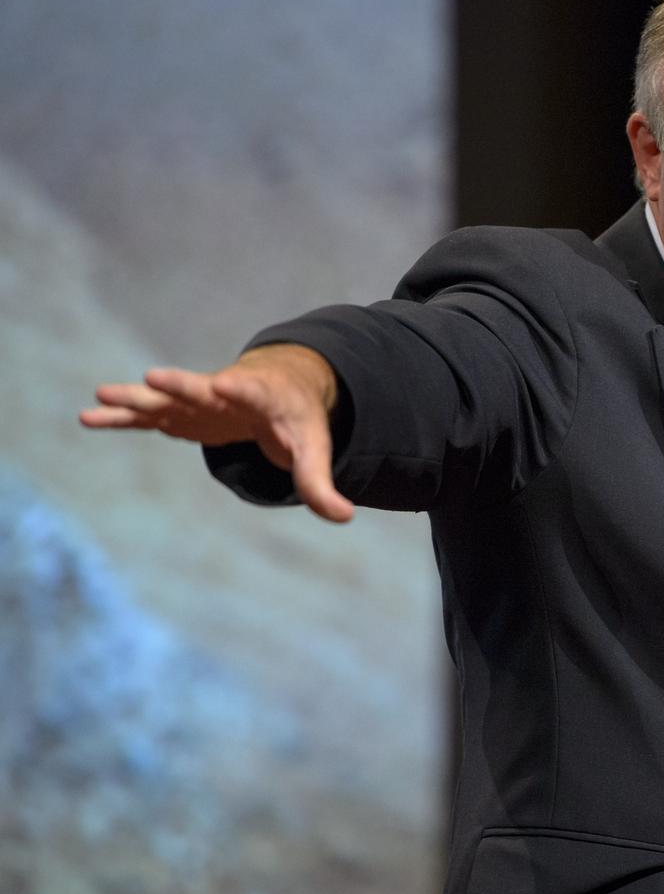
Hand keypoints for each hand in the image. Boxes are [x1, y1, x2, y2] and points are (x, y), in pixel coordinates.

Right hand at [80, 344, 353, 522]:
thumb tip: (344, 516)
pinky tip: (89, 417)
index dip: (240, 388)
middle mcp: (225, 393)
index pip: (253, 391)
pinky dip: (122, 417)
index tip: (225, 383)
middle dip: (180, 385)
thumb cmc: (298, 418)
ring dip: (135, 399)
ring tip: (99, 396)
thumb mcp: (314, 447)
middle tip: (154, 378)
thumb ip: (321, 482)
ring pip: (164, 400)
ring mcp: (199, 402)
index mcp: (263, 396)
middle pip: (201, 388)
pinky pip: (148, 415)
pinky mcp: (182, 413)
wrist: (279, 388)